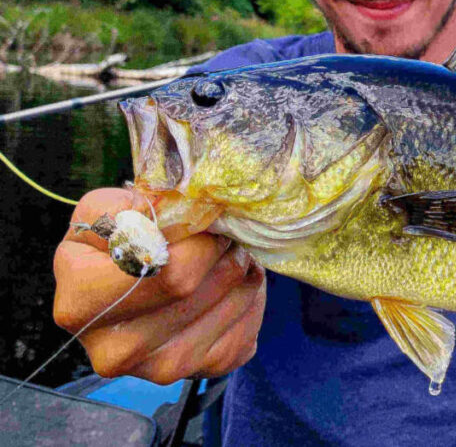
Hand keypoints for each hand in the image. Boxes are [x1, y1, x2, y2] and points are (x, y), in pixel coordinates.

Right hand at [53, 188, 265, 383]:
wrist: (122, 280)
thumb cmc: (116, 240)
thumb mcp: (110, 209)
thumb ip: (145, 205)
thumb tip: (196, 206)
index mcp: (82, 302)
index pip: (170, 271)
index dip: (200, 241)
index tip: (207, 221)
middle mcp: (114, 349)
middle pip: (195, 291)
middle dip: (222, 253)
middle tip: (226, 235)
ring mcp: (156, 370)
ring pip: (228, 310)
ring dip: (242, 275)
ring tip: (233, 255)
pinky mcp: (195, 373)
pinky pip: (244, 336)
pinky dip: (250, 304)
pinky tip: (237, 286)